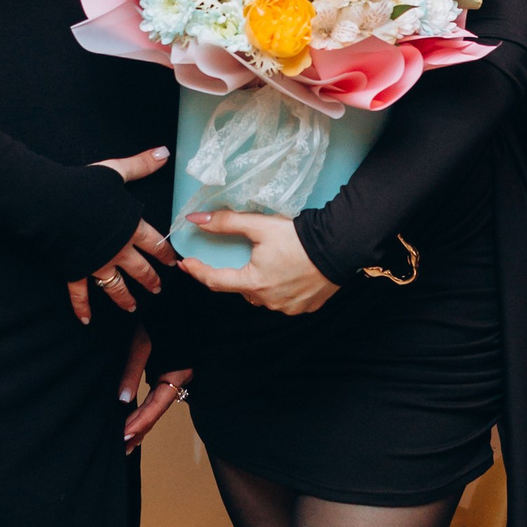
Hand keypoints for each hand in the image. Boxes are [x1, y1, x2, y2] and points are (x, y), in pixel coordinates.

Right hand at [66, 146, 175, 323]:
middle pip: (139, 268)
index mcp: (130, 227)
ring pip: (116, 285)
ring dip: (125, 297)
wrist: (52, 204)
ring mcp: (97, 263)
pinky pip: (80, 293)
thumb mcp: (115, 172)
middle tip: (158, 289)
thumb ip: (141, 165)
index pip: (155, 243)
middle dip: (150, 279)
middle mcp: (118, 249)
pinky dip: (82, 307)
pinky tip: (86, 320)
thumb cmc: (84, 186)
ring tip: (133, 307)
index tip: (174, 262)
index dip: (165, 253)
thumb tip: (164, 153)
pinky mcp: (76, 270)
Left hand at [117, 325, 192, 451]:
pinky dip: (144, 412)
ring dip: (141, 424)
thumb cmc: (161, 318)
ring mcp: (174, 378)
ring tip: (125, 442)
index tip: (122, 437)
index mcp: (176, 373)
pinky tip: (133, 420)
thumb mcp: (143, 342)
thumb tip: (121, 400)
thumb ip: (132, 370)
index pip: (156, 406)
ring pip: (157, 408)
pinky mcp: (167, 373)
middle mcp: (178, 379)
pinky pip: (156, 399)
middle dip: (139, 430)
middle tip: (120, 448)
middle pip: (157, 412)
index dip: (139, 423)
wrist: (177, 303)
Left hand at [179, 212, 338, 314]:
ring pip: (262, 295)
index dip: (198, 272)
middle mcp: (268, 301)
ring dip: (259, 282)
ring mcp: (287, 307)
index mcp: (253, 283)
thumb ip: (226, 222)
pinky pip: (283, 300)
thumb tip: (195, 219)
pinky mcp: (304, 307)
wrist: (340, 246)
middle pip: (241, 287)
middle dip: (236, 273)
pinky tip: (287, 273)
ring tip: (269, 262)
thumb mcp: (260, 225)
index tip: (187, 264)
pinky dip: (280, 288)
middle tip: (241, 256)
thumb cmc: (299, 237)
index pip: (215, 280)